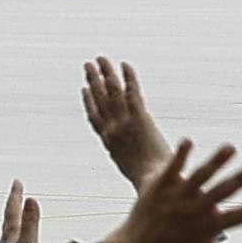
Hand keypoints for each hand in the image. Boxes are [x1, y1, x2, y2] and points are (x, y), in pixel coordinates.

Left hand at [0, 179, 41, 242]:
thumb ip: (30, 223)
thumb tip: (31, 199)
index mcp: (12, 236)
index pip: (13, 210)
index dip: (15, 196)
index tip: (16, 182)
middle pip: (9, 220)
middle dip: (13, 205)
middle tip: (15, 193)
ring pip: (8, 234)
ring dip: (12, 223)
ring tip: (14, 218)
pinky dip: (12, 240)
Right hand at [80, 58, 169, 184]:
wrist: (156, 183)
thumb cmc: (149, 184)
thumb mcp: (133, 170)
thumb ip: (130, 160)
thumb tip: (133, 159)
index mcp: (109, 142)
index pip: (94, 117)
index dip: (89, 102)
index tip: (84, 89)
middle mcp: (113, 130)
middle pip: (99, 99)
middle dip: (93, 80)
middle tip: (88, 64)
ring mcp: (125, 123)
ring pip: (111, 92)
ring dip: (105, 73)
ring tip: (100, 58)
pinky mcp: (140, 119)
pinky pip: (132, 93)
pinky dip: (129, 78)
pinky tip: (126, 64)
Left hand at [103, 140, 241, 242]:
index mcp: (209, 227)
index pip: (235, 218)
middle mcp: (195, 210)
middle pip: (221, 192)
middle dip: (240, 179)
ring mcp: (177, 196)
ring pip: (200, 176)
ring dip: (215, 161)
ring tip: (231, 147)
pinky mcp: (161, 186)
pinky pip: (172, 169)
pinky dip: (179, 156)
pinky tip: (188, 140)